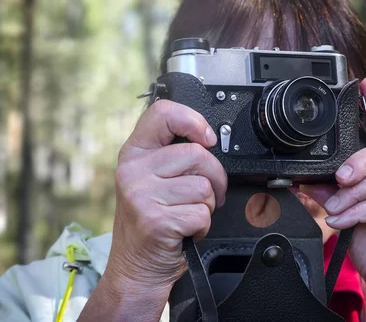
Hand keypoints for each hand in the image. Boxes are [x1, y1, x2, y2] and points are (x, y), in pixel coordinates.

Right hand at [83, 100, 226, 320]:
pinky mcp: (155, 220)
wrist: (135, 270)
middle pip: (198, 153)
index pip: (163, 112)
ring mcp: (141, 195)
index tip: (208, 138)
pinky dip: (202, 226)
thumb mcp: (151, 180)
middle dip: (215, 178)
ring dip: (207, 205)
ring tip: (186, 214)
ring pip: (204, 186)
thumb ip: (171, 156)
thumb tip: (208, 138)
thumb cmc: (151, 224)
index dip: (193, 120)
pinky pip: (202, 213)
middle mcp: (133, 171)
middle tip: (206, 195)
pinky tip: (184, 230)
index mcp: (134, 153)